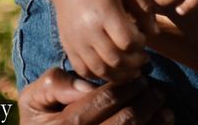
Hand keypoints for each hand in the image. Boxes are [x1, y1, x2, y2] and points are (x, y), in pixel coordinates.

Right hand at [18, 68, 170, 124]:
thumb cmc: (40, 121)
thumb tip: (86, 87)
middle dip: (145, 100)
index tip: (139, 77)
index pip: (103, 100)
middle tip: (153, 89)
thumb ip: (54, 84)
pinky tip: (163, 120)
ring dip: (153, 119)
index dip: (126, 86)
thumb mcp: (34, 99)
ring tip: (161, 105)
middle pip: (124, 120)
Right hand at [39, 0, 154, 80]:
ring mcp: (76, 42)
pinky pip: (83, 71)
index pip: (127, 40)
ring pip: (100, 69)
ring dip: (119, 75)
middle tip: (144, 60)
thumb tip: (155, 33)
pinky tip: (111, 71)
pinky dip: (99, 76)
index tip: (144, 40)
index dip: (140, 45)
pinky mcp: (68, 48)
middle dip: (134, 63)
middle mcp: (89, 30)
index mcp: (106, 12)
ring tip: (132, 71)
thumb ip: (143, 8)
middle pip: (115, 59)